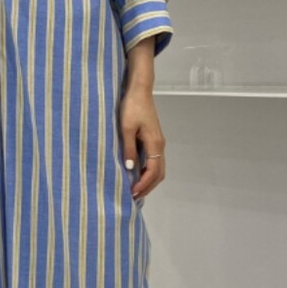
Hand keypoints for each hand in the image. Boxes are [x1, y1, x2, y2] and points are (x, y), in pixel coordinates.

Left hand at [118, 82, 165, 203]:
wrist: (139, 90)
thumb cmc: (131, 107)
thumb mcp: (126, 128)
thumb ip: (128, 148)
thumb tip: (130, 168)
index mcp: (155, 144)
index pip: (153, 172)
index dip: (143, 184)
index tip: (132, 193)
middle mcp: (160, 145)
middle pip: (159, 173)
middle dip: (148, 187)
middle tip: (134, 197)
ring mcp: (158, 141)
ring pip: (158, 167)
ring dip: (149, 180)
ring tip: (135, 189)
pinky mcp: (153, 138)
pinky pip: (154, 160)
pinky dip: (148, 171)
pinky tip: (136, 173)